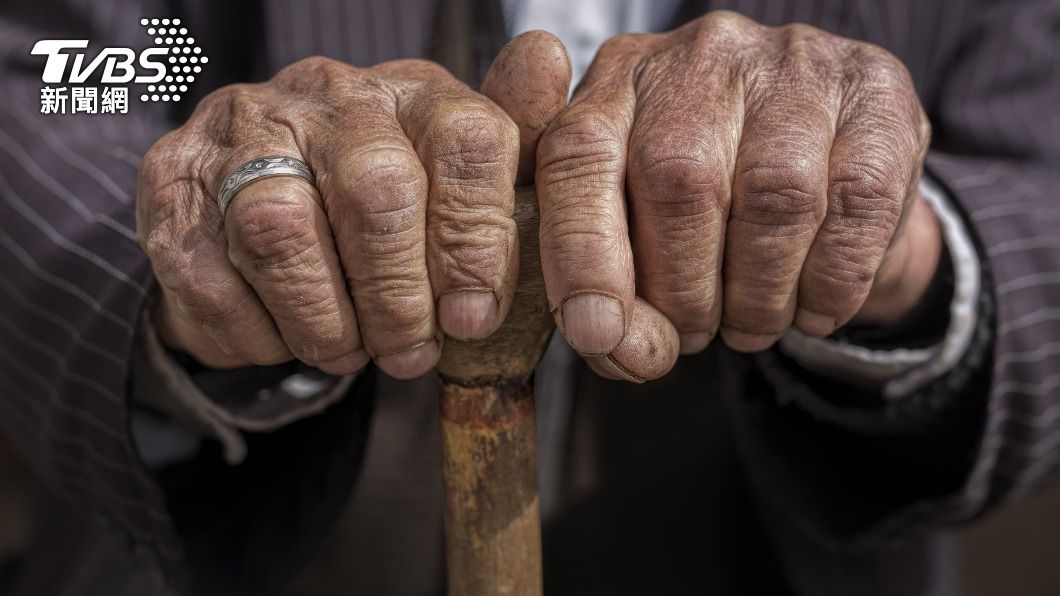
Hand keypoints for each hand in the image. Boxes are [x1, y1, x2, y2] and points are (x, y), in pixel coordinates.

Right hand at [138, 53, 531, 378]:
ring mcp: (243, 130)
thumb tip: (548, 57)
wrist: (262, 200)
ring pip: (281, 231)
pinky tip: (282, 336)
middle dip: (398, 299)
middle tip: (409, 353)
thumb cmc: (385, 206)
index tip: (472, 317)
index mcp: (414, 92)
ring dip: (323, 320)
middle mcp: (328, 95)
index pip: (468, 141)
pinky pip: (207, 272)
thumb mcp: (460, 185)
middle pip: (376, 190)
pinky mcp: (172, 177)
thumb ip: (509, 152)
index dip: (477, 242)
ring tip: (348, 351)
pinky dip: (254, 331)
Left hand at [536, 11, 937, 379]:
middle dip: (683, 290)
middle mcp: (700, 56)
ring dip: (760, 294)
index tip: (597, 333)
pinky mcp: (874, 91)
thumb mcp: (636, 234)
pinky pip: (857, 201)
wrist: (824, 170)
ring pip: (773, 194)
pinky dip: (832, 281)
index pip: (577, 159)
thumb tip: (619, 349)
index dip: (582, 255)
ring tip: (751, 327)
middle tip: (694, 335)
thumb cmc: (706, 210)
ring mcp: (793, 63)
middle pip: (678, 180)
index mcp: (616, 84)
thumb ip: (608, 289)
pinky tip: (815, 309)